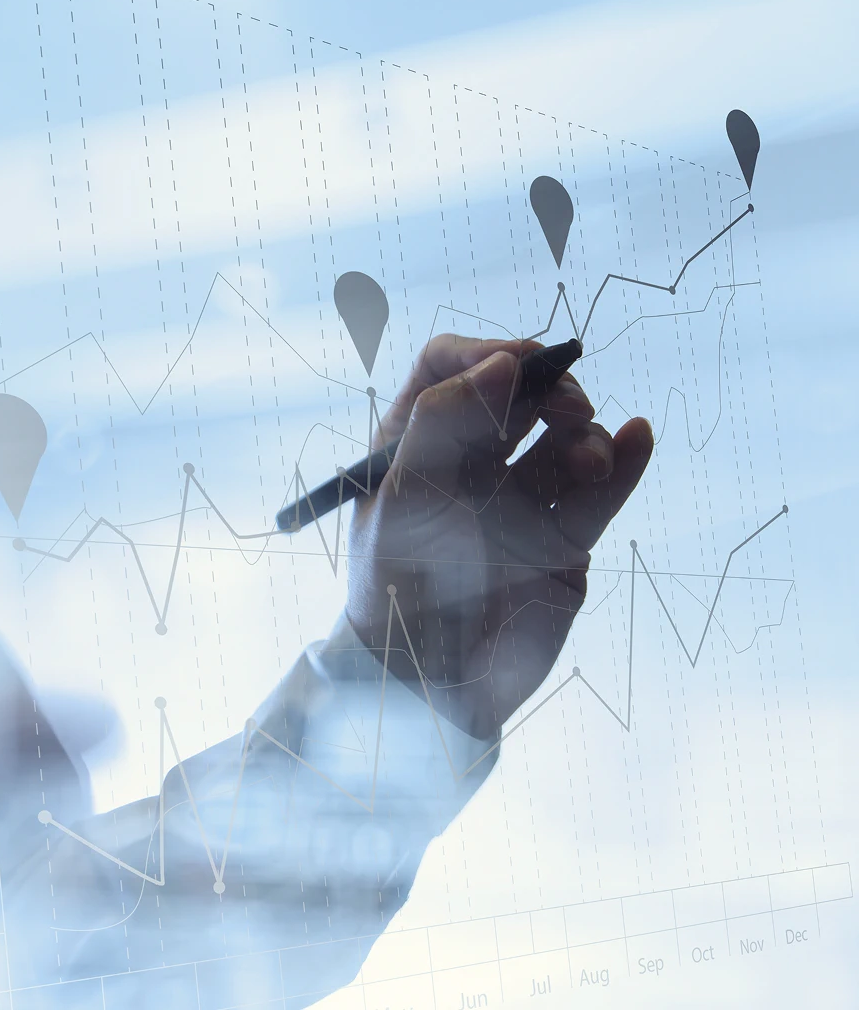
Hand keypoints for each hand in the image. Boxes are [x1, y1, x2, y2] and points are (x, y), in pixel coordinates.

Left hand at [345, 334, 652, 740]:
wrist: (430, 684)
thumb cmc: (398, 589)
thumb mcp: (405, 501)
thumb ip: (445, 425)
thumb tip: (504, 362)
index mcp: (418, 444)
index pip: (450, 367)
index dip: (488, 353)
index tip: (522, 364)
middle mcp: (469, 464)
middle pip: (521, 395)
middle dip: (551, 390)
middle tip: (567, 409)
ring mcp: (518, 501)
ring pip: (567, 441)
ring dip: (587, 436)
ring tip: (588, 465)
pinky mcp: (560, 539)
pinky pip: (598, 492)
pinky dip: (625, 462)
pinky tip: (639, 438)